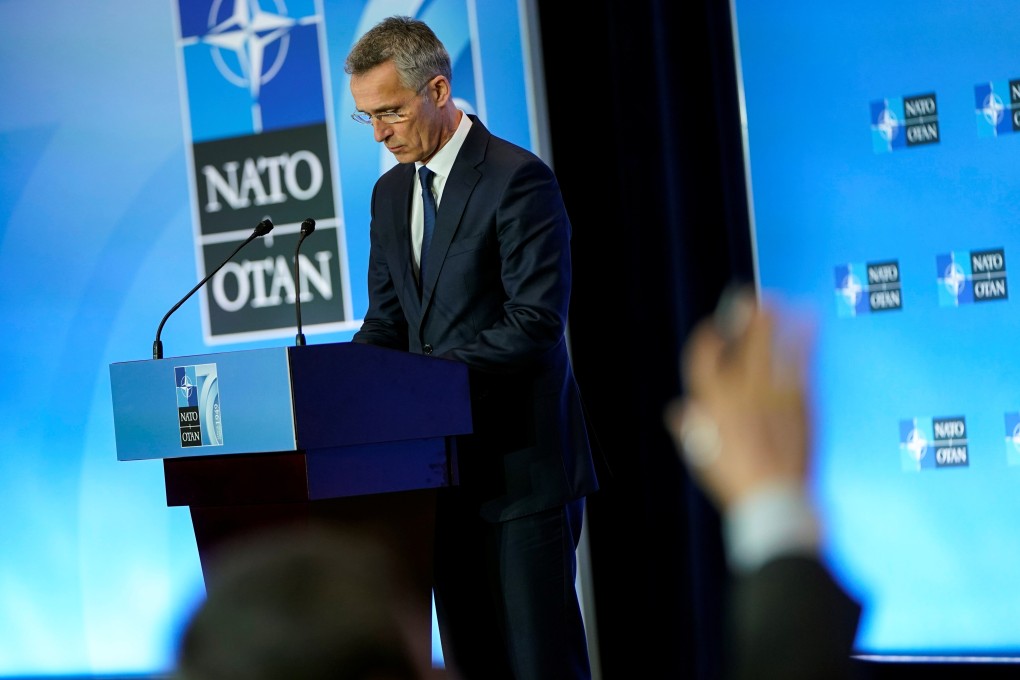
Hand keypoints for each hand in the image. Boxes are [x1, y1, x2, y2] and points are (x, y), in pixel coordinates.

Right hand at [664, 287, 813, 510]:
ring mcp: (774, 395)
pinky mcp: (800, 403)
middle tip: (750, 298)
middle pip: (743, 343)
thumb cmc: (733, 481)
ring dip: (777, 322)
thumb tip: (678, 412)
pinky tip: (809, 327)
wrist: (774, 500)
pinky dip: (805, 342)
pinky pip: (802, 363)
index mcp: (712, 403)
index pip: (704, 359)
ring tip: (780, 302)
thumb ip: (690, 429)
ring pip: (775, 348)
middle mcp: (742, 392)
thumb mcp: (702, 456)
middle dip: (745, 317)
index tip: (713, 329)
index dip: (707, 340)